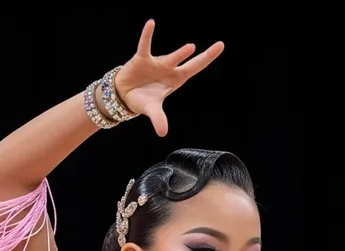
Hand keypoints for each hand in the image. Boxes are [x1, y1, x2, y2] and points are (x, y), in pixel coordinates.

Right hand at [115, 19, 223, 136]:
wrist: (124, 93)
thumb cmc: (142, 99)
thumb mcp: (152, 110)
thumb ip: (158, 119)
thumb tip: (162, 133)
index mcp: (176, 79)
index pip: (195, 68)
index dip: (207, 59)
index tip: (220, 46)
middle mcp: (169, 69)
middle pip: (189, 62)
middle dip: (205, 56)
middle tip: (219, 47)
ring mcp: (157, 62)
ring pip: (171, 58)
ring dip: (180, 54)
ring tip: (191, 49)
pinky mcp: (141, 59)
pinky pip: (145, 45)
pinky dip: (147, 35)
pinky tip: (151, 24)